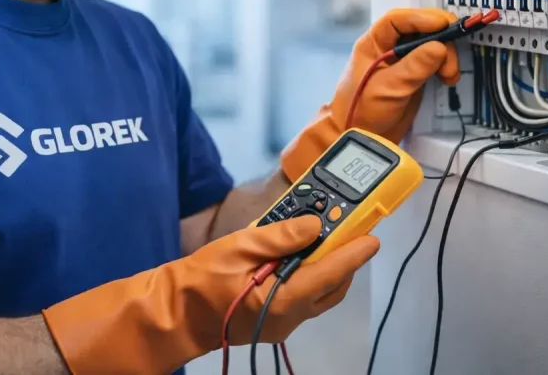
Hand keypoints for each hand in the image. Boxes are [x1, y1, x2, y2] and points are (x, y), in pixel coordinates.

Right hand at [42, 216, 377, 374]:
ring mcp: (282, 323)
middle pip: (331, 287)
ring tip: (330, 236)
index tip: (372, 237)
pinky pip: (304, 297)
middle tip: (352, 229)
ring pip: (320, 294)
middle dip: (345, 258)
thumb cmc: (201, 280)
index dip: (353, 254)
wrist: (175, 312)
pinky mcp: (274, 320)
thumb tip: (313, 225)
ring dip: (329, 267)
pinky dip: (311, 275)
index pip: (329, 274)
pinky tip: (303, 253)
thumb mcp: (238, 247)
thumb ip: (278, 235)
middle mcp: (288, 317)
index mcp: (281, 300)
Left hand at [280, 8, 460, 181]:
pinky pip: (433, 61)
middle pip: (419, 30)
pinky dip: (444, 66)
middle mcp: (388, 48)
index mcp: (373, 44)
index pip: (398, 20)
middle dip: (440, 40)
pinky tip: (448, 77)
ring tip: (449, 74)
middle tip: (450, 58)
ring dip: (445, 55)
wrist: (362, 137)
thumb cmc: (361, 111)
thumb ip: (414, 67)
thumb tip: (438, 47)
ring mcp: (402, 61)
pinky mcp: (413, 75)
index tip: (443, 24)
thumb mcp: (389, 88)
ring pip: (430, 45)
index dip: (421, 18)